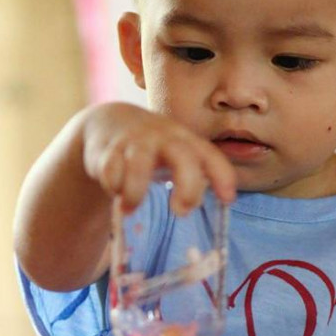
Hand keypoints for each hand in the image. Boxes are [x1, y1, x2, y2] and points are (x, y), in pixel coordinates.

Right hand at [82, 102, 235, 213]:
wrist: (112, 121)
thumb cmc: (154, 148)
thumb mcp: (176, 155)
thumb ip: (193, 176)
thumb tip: (212, 213)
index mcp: (186, 141)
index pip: (210, 155)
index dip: (222, 176)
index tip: (228, 200)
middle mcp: (163, 138)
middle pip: (183, 157)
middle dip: (187, 187)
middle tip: (180, 211)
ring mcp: (135, 142)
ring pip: (139, 164)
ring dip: (135, 192)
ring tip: (129, 209)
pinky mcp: (108, 150)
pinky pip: (110, 171)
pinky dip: (112, 186)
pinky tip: (114, 191)